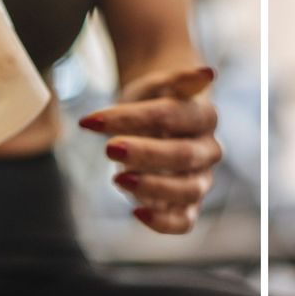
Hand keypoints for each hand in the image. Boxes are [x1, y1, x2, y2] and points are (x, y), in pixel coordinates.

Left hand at [78, 67, 221, 233]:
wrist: (157, 115)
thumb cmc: (154, 98)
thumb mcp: (157, 83)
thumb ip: (177, 79)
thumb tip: (207, 73)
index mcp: (203, 116)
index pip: (169, 115)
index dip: (129, 118)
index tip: (88, 121)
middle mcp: (207, 150)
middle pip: (182, 155)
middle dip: (143, 153)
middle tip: (109, 149)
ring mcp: (198, 179)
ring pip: (186, 190)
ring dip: (152, 186)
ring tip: (118, 179)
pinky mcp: (185, 204)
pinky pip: (183, 221)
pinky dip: (163, 222)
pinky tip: (136, 211)